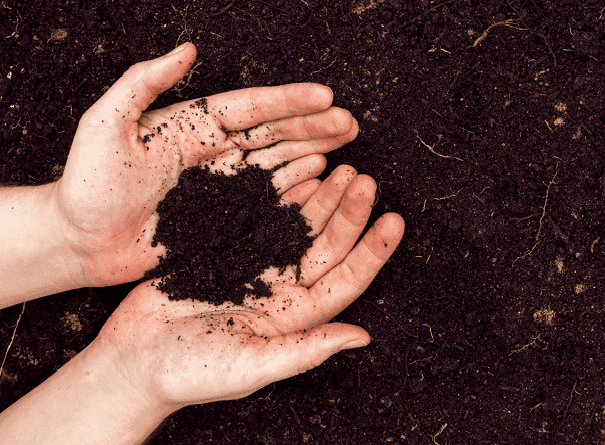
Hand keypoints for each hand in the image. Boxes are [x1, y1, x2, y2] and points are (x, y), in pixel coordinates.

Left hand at [55, 42, 357, 286]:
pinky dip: (297, 190)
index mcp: (193, 126)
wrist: (79, 241)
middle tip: (350, 122)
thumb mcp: (106, 124)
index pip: (250, 108)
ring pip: (278, 163)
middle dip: (314, 125)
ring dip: (314, 151)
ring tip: (347, 143)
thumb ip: (143, 83)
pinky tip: (321, 179)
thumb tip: (186, 50)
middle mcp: (215, 152)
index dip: (289, 101)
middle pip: (274, 133)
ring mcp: (223, 187)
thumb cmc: (87, 183)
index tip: (325, 95)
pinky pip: (267, 202)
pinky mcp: (225, 220)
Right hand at [89, 166, 403, 408]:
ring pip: (299, 226)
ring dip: (322, 198)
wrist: (134, 358)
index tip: (395, 220)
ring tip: (342, 167)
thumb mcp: (253, 365)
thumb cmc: (192, 373)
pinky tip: (298, 173)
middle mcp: (284, 289)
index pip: (347, 279)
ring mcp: (258, 267)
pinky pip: (262, 216)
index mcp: (297, 317)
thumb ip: (307, 349)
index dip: (373, 251)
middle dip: (349, 212)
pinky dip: (281, 194)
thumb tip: (363, 337)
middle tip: (366, 179)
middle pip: (328, 245)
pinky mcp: (229, 249)